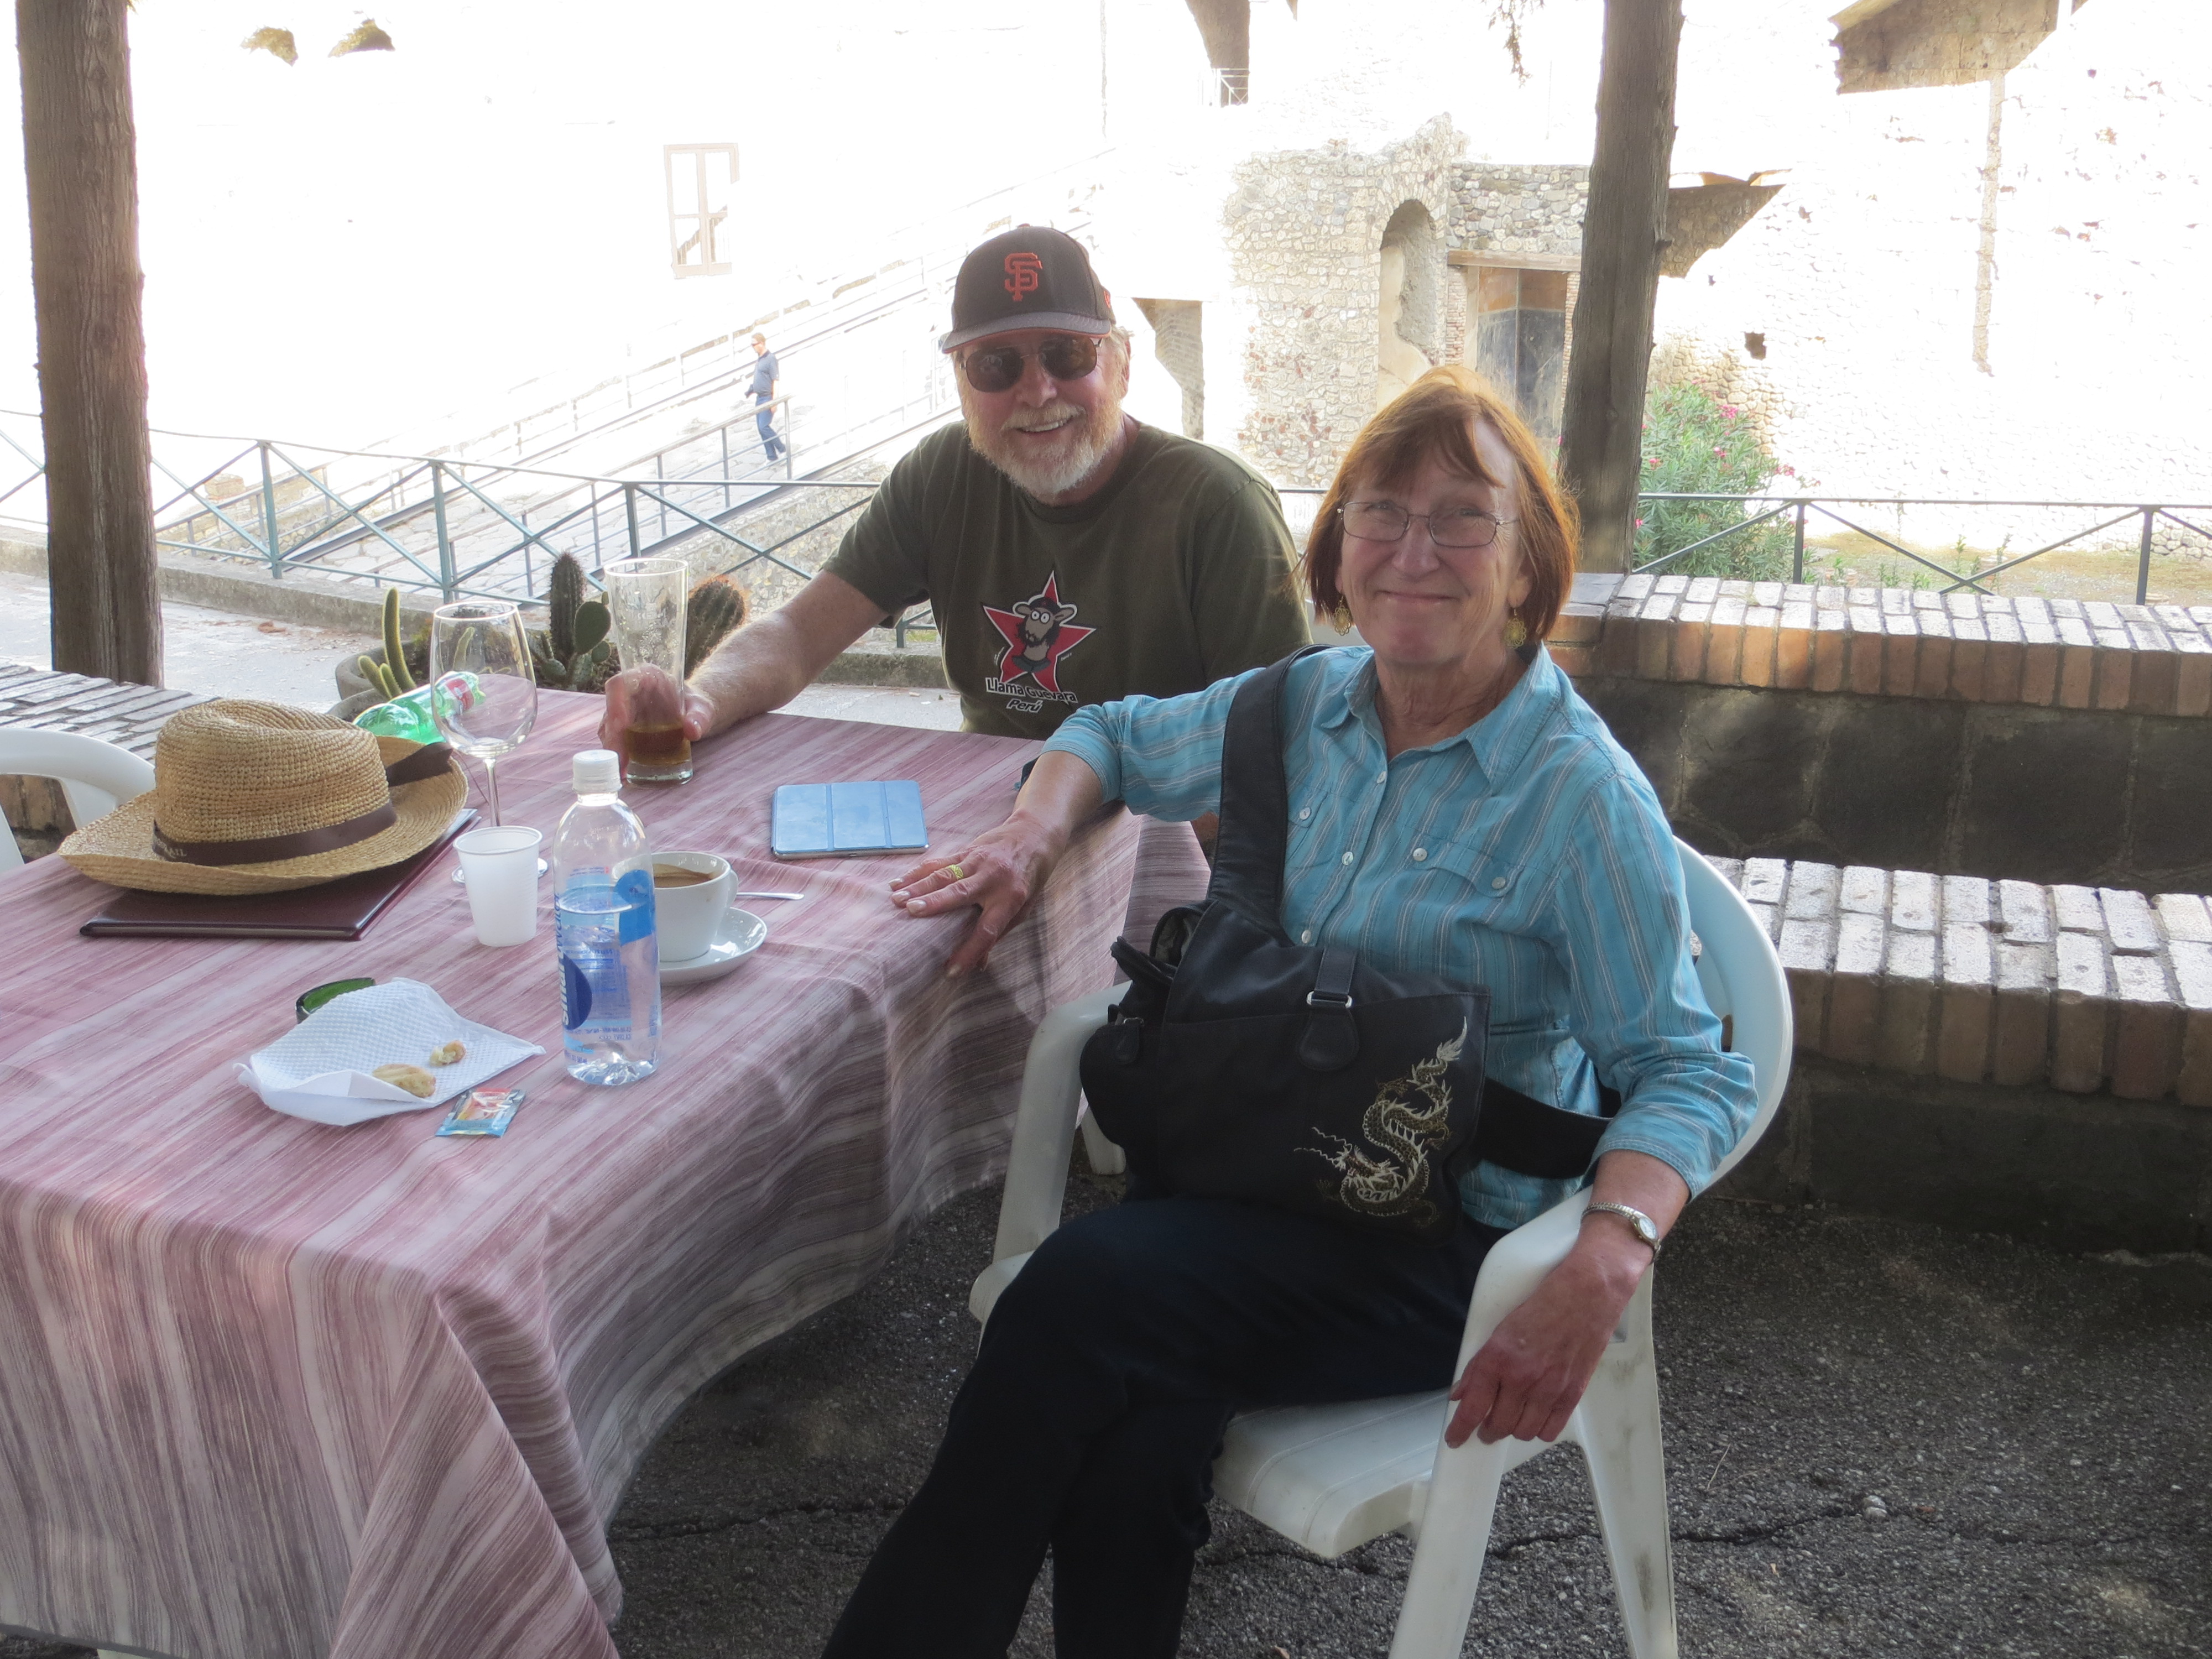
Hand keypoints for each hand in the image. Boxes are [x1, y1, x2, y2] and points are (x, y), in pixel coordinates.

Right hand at [598, 666, 715, 765]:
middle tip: (620, 760)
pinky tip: (623, 770)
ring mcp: (624, 710)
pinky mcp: (624, 728)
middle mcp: (629, 691)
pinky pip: (615, 739)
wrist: (694, 714)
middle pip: (611, 710)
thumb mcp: (703, 709)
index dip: (615, 703)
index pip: (620, 684)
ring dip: (613, 749)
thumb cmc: (696, 705)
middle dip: (613, 737)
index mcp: (646, 676)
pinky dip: (618, 755)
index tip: (620, 725)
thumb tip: (692, 731)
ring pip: (609, 727)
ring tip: (621, 770)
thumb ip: (700, 717)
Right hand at [889, 811, 1068, 978]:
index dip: (970, 951)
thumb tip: (979, 965)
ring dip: (919, 886)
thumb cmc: (1028, 879)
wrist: (1034, 835)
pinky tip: (899, 881)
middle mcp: (993, 878)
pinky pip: (939, 862)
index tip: (951, 971)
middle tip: (910, 912)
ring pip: (944, 874)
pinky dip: (918, 872)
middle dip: (934, 903)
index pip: (988, 930)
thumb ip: (999, 932)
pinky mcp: (967, 850)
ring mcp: (978, 861)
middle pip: (960, 893)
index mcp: (1010, 899)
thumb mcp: (1023, 908)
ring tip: (896, 898)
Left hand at [1443, 1232, 1649, 1447]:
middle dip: (1487, 1430)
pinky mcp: (1573, 1393)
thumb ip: (1479, 1365)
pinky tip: (1535, 1417)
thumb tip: (1461, 1392)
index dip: (1460, 1429)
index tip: (1455, 1438)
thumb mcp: (1501, 1328)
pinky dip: (1540, 1429)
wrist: (1587, 1293)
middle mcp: (1522, 1377)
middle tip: (1485, 1426)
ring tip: (1511, 1418)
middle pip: (1497, 1425)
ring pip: (1523, 1431)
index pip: (1473, 1407)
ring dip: (1513, 1429)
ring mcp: (1550, 1388)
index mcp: (1499, 1358)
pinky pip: (1551, 1429)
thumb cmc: (1545, 1303)